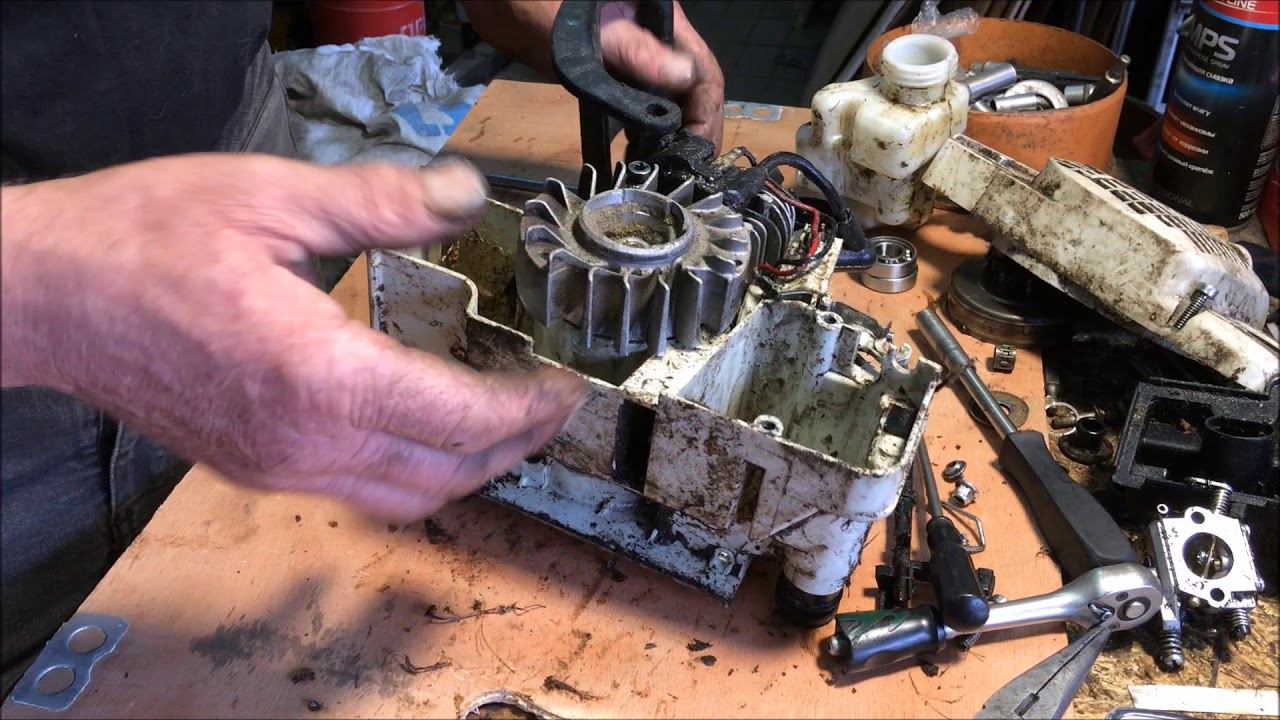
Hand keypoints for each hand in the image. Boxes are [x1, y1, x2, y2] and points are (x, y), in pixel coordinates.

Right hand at [0, 154, 585, 521]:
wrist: (42, 297)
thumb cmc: (141, 240)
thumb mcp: (270, 198)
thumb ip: (381, 202)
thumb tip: (469, 194)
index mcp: (316, 377)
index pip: (456, 419)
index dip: (525, 407)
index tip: (564, 383)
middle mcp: (302, 442)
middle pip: (445, 473)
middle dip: (513, 444)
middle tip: (550, 402)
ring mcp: (275, 467)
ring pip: (406, 497)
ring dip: (469, 467)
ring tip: (506, 421)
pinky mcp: (254, 468)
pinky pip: (360, 490)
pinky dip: (415, 470)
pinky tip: (429, 427)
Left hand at [463, 0, 724, 148]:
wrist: (502, 5)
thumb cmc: (543, 8)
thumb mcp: (593, 33)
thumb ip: (637, 52)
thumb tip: (682, 78)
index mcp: (665, 22)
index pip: (703, 74)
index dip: (705, 117)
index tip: (698, 154)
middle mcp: (659, 40)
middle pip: (691, 91)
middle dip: (692, 133)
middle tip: (684, 172)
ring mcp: (638, 57)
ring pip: (669, 101)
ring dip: (671, 136)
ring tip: (663, 168)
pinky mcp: (616, 73)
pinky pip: (642, 104)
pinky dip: (644, 131)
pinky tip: (637, 153)